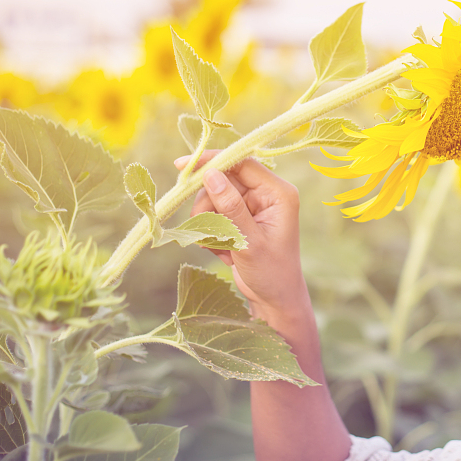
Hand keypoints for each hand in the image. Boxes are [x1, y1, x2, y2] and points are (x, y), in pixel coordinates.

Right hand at [174, 150, 305, 313]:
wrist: (274, 299)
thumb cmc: (271, 272)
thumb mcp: (249, 241)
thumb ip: (230, 207)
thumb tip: (211, 175)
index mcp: (278, 193)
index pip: (242, 163)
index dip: (212, 161)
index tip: (182, 166)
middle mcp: (266, 194)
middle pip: (223, 180)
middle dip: (208, 204)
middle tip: (203, 227)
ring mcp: (253, 205)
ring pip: (214, 197)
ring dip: (208, 222)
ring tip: (220, 247)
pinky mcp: (241, 218)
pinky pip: (214, 213)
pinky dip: (212, 232)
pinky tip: (224, 252)